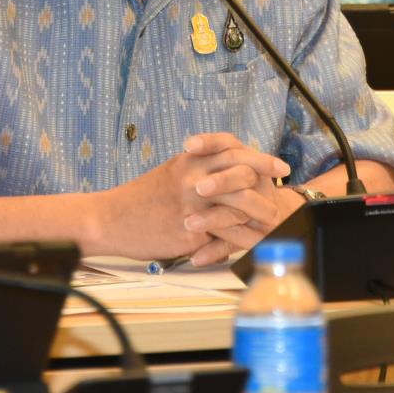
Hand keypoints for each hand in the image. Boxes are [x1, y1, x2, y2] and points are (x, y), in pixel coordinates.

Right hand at [87, 132, 288, 260]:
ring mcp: (191, 208)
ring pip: (236, 207)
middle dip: (267, 184)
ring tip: (272, 220)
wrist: (109, 219)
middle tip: (284, 191)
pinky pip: (220, 236)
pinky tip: (248, 240)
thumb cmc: (139, 198)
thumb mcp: (170, 172)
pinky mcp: (188, 234)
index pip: (234, 152)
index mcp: (188, 162)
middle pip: (241, 175)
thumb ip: (197, 167)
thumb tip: (225, 165)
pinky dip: (236, 238)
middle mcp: (192, 181)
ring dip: (257, 214)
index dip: (261, 159)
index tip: (279, 167)